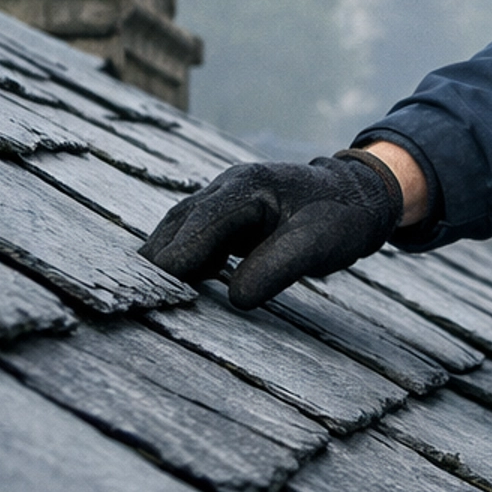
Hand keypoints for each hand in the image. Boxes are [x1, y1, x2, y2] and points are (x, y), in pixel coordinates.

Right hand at [140, 152, 400, 310]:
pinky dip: (178, 260)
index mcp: (247, 188)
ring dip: (162, 262)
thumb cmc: (340, 218)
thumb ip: (278, 267)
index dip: (173, 261)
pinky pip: (190, 237)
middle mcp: (226, 188)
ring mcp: (222, 199)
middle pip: (176, 226)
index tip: (151, 294)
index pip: (196, 225)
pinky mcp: (224, 216)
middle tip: (134, 303)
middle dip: (156, 263)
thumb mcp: (318, 244)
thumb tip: (235, 299)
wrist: (357, 196)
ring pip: (177, 230)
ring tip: (143, 300)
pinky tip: (171, 288)